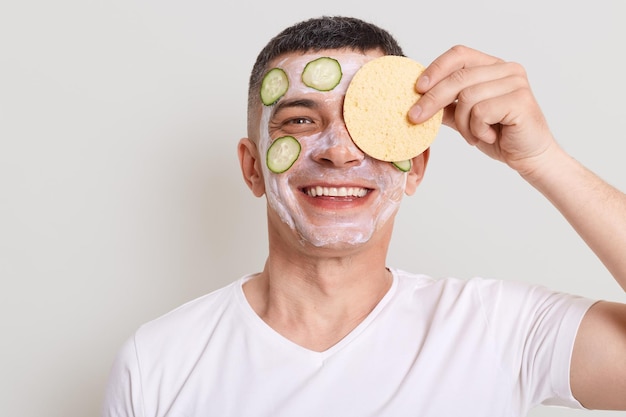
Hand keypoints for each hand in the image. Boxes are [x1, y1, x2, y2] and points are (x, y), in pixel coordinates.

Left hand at [409, 45, 556, 176]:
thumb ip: (445, 106)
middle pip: (458, 77)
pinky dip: (478, 129)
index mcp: (492, 66)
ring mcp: (516, 82)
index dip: (435, 69)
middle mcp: (507, 69)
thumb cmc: (499, 135)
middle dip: (432, 99)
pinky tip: (490, 136)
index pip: (459, 55)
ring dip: (463, 123)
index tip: (417, 89)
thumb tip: (416, 100)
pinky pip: (481, 112)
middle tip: (415, 117)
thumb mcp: (464, 118)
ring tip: (473, 135)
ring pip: (467, 97)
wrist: (528, 157)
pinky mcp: (520, 100)